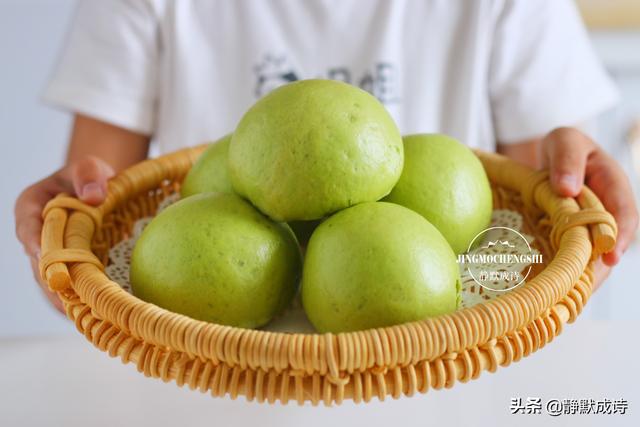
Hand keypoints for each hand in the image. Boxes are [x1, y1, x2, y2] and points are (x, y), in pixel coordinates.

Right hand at [14, 157, 113, 311]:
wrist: (99, 190)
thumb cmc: (91, 176)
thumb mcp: (90, 167)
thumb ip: (89, 175)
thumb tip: (94, 197)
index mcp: (31, 208)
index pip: (28, 228)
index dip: (37, 244)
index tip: (47, 258)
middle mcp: (34, 237)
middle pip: (39, 262)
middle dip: (55, 280)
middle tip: (74, 298)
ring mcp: (47, 257)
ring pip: (51, 282)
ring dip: (68, 298)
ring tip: (87, 313)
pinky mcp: (64, 270)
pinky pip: (67, 290)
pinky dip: (79, 302)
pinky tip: (97, 315)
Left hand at [542, 127, 638, 288]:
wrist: (554, 158)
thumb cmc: (563, 147)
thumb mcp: (565, 141)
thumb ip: (567, 159)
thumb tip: (567, 188)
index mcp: (614, 187)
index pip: (624, 216)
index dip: (619, 238)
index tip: (610, 256)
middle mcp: (609, 212)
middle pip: (610, 246)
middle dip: (598, 269)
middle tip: (581, 290)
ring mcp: (594, 228)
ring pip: (593, 258)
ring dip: (580, 277)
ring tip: (565, 298)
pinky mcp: (578, 239)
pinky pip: (576, 258)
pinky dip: (566, 274)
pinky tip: (551, 290)